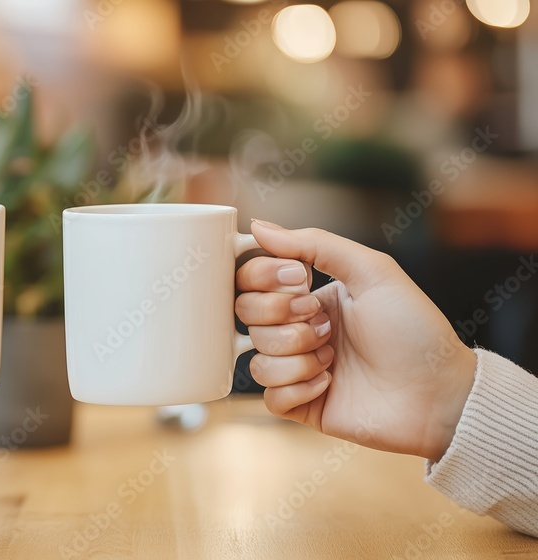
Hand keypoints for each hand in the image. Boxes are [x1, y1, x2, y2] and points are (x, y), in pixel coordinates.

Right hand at [235, 220, 476, 461]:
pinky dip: (298, 387)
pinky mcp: (301, 404)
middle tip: (323, 323)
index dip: (264, 278)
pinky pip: (269, 395)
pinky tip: (329, 383)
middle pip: (246, 315)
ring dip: (296, 354)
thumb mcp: (372, 271)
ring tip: (333, 357)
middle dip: (282, 317)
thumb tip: (259, 227)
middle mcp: (298, 329)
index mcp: (309, 295)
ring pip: (256, 358)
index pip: (252, 279)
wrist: (438, 393)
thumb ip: (315, 243)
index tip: (300, 279)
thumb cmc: (414, 330)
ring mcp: (297, 368)